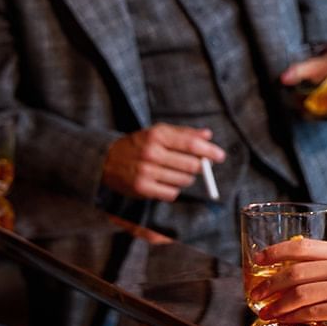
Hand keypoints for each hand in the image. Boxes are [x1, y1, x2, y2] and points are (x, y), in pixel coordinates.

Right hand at [101, 123, 225, 200]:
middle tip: (198, 166)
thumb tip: (208, 136)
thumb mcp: (158, 132)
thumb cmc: (138, 144)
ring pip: (183, 181)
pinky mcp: (142, 188)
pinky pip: (171, 193)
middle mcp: (151, 153)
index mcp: (156, 135)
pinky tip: (165, 182)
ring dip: (186, 178)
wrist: (106, 160)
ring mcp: (146, 172)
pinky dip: (173, 189)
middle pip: (191, 165)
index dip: (209, 151)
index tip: (220, 156)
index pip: (191, 144)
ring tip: (176, 173)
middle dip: (199, 167)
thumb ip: (183, 133)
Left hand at [251, 239, 326, 325]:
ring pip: (301, 292)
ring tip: (265, 311)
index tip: (259, 260)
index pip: (304, 246)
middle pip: (296, 271)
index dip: (276, 251)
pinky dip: (295, 317)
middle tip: (255, 293)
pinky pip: (313, 311)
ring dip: (278, 304)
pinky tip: (286, 322)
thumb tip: (298, 269)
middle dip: (271, 283)